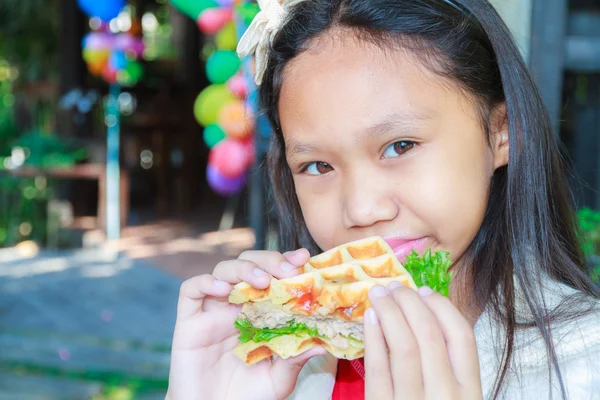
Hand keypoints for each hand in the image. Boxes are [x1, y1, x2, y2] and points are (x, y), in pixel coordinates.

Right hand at [167, 249, 326, 399]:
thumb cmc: (246, 397)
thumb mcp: (278, 380)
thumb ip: (296, 360)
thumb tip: (323, 343)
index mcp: (260, 312)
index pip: (273, 275)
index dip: (287, 262)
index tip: (304, 258)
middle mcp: (237, 306)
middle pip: (249, 264)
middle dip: (269, 260)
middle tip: (287, 270)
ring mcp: (212, 312)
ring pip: (223, 270)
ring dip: (243, 268)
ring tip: (262, 281)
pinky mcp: (188, 323)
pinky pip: (190, 290)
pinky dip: (206, 282)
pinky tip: (224, 289)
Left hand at [364, 282, 482, 399]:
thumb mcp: (452, 396)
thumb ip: (446, 366)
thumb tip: (423, 313)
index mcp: (469, 392)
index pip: (462, 337)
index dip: (442, 306)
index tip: (423, 290)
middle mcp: (445, 396)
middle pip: (430, 335)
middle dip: (410, 302)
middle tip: (395, 287)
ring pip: (404, 345)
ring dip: (389, 311)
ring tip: (378, 295)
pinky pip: (377, 366)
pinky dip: (373, 336)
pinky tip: (370, 317)